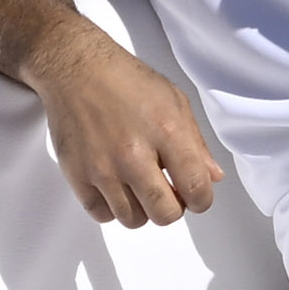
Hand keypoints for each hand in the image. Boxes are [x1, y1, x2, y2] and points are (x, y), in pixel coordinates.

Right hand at [22, 30, 221, 227]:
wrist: (77, 70)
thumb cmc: (127, 81)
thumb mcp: (176, 102)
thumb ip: (197, 144)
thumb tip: (213, 178)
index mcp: (167, 134)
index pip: (197, 189)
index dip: (203, 200)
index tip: (198, 196)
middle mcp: (133, 155)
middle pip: (165, 214)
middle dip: (174, 208)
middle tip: (170, 193)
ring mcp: (101, 168)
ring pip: (133, 220)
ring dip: (144, 210)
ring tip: (142, 188)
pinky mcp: (76, 174)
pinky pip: (101, 214)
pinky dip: (113, 208)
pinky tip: (118, 188)